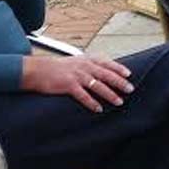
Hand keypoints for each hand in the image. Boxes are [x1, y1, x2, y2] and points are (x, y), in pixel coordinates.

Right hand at [19, 54, 133, 112]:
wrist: (38, 70)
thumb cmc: (58, 67)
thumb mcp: (77, 61)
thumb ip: (90, 65)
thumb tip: (105, 71)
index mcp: (87, 60)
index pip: (107, 63)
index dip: (119, 68)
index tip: (129, 74)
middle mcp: (84, 66)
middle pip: (106, 74)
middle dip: (119, 82)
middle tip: (130, 89)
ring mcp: (77, 76)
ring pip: (98, 86)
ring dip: (110, 94)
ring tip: (119, 101)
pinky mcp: (68, 85)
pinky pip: (83, 96)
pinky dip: (92, 103)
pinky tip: (99, 109)